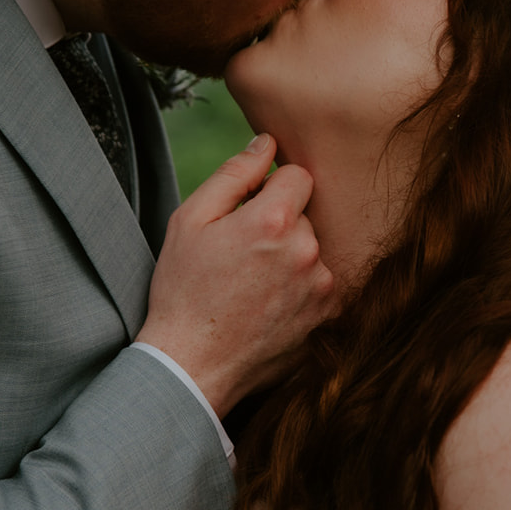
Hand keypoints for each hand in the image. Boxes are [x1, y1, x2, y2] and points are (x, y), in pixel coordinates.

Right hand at [137, 134, 335, 417]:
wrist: (192, 365)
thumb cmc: (183, 291)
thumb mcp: (190, 221)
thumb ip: (234, 174)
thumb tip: (267, 143)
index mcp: (275, 220)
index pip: (298, 175)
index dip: (270, 188)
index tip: (248, 211)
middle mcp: (307, 251)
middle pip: (306, 215)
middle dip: (279, 225)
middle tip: (241, 256)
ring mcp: (322, 287)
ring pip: (313, 251)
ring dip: (291, 258)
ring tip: (252, 286)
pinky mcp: (328, 317)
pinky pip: (319, 285)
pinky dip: (299, 290)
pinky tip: (266, 306)